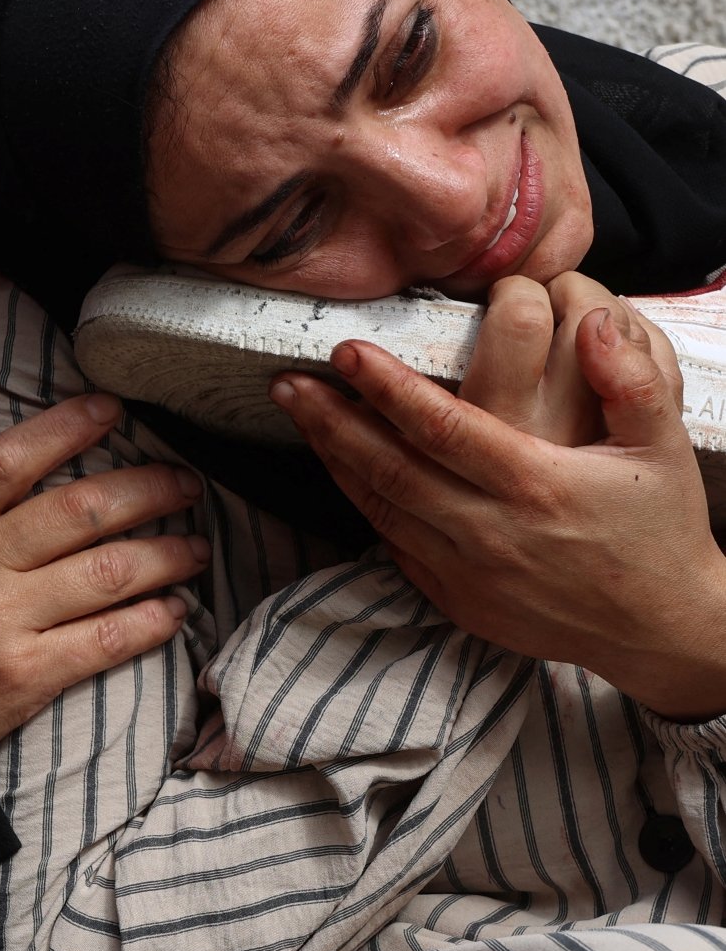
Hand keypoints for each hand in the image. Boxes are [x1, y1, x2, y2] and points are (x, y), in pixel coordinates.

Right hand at [0, 394, 205, 755]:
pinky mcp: (26, 676)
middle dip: (147, 490)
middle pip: (79, 512)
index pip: (9, 461)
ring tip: (196, 547)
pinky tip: (175, 610)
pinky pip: (106, 640)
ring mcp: (4, 622)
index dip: (65, 428)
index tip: (111, 409)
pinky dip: (151, 622)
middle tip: (185, 483)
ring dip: (164, 555)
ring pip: (106, 572)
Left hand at [270, 292, 725, 720]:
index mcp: (536, 485)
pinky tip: (338, 467)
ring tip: (298, 413)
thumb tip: (595, 320)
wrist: (660, 629)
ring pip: (381, 506)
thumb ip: (632, 380)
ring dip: (333, 457)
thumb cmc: (658, 530)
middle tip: (286, 380)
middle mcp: (491, 531)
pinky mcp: (456, 598)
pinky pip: (393, 543)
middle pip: (390, 468)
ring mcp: (467, 571)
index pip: (442, 428)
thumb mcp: (663, 449)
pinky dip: (360, 501)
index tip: (344, 351)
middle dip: (332, 421)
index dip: (387, 388)